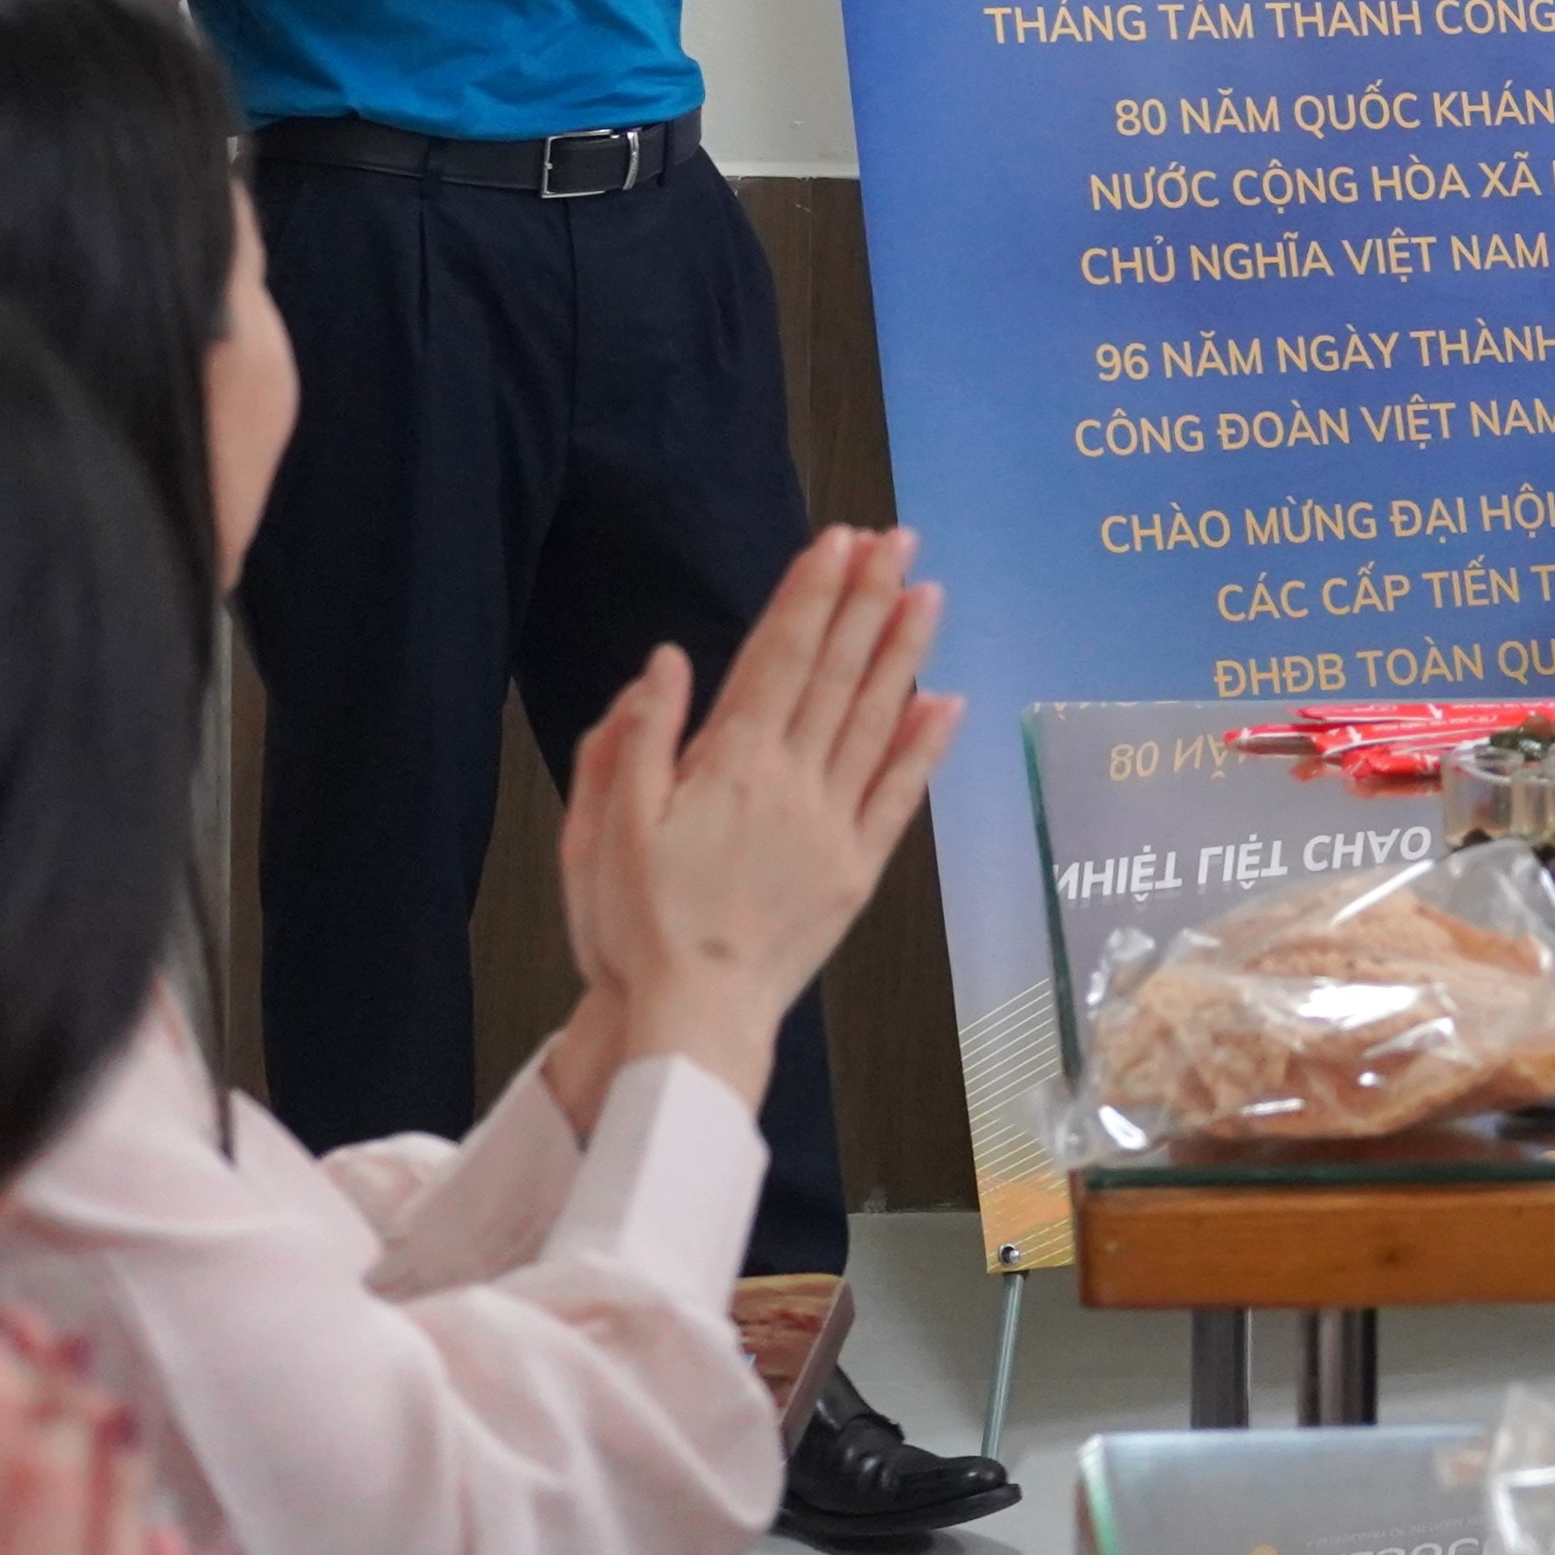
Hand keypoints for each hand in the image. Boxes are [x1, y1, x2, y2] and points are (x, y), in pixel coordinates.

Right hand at [552, 526, 961, 1119]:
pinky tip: (944, 703)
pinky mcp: (856, 869)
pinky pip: (898, 796)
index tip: (839, 541)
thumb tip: (666, 662)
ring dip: (903, 652)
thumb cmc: (638, 924)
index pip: (781, 656)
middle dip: (868, 598)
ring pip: (876, 719)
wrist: (691, 1016)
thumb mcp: (609, 825)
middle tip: (899, 537)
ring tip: (928, 593)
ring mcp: (832, 824)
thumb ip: (639, 737)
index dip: (811, 594)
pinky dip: (923, 746)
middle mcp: (792, 781)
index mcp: (731, 763)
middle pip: (838, 672)